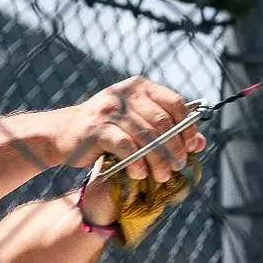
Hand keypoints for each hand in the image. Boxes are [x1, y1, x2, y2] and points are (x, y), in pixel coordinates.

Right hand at [51, 76, 207, 183]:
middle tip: (177, 166)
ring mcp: (109, 109)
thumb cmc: (105, 129)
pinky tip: (140, 174)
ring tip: (162, 176)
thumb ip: (166, 129)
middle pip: (162, 122)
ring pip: (146, 136)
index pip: (174, 103)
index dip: (187, 126)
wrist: (62, 132)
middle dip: (174, 148)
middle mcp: (125, 93)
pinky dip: (136, 163)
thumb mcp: (136, 123)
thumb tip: (200, 142)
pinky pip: (125, 146)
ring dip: (158, 160)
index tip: (191, 147)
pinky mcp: (96, 128)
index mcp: (140, 87)